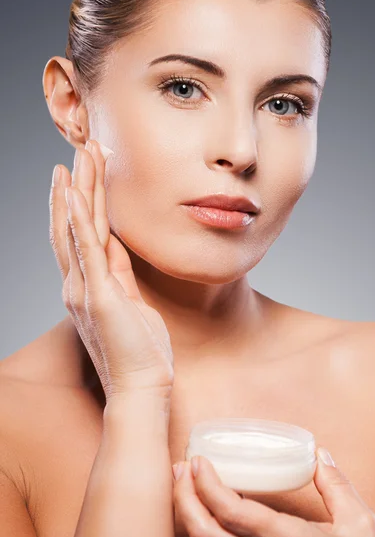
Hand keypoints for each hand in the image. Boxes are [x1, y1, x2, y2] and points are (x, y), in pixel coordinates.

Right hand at [49, 140, 173, 401]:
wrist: (140, 388)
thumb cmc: (139, 351)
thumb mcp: (130, 302)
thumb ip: (119, 272)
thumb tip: (116, 243)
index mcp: (87, 285)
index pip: (80, 234)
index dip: (79, 200)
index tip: (83, 171)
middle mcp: (77, 284)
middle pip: (72, 224)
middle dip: (78, 184)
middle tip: (82, 149)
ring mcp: (85, 289)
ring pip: (77, 229)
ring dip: (78, 190)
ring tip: (80, 156)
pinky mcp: (99, 297)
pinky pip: (87, 251)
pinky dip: (78, 220)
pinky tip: (73, 193)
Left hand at [173, 448, 374, 536]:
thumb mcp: (360, 526)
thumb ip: (336, 487)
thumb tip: (319, 456)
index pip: (229, 513)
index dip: (206, 485)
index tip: (198, 461)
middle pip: (204, 532)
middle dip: (183, 497)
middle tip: (180, 467)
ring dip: (190, 511)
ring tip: (186, 481)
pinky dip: (206, 525)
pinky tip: (210, 507)